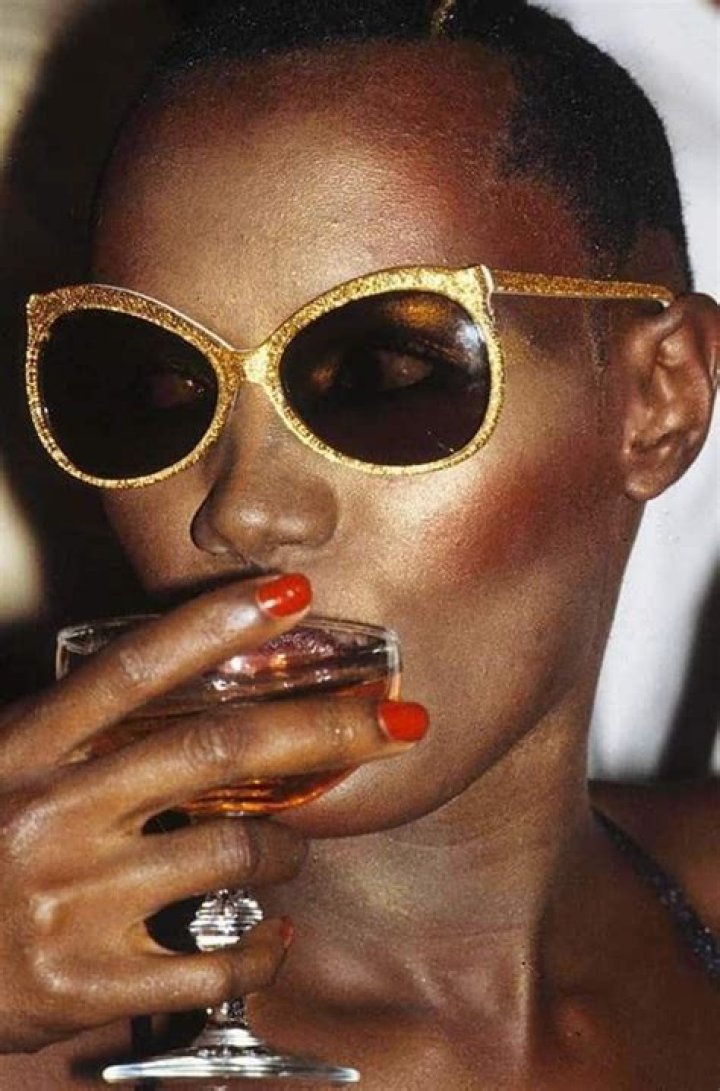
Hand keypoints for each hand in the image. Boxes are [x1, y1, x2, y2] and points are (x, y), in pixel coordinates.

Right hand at [0, 575, 426, 1052]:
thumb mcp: (4, 769)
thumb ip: (75, 730)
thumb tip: (177, 681)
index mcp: (28, 751)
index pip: (135, 669)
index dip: (218, 624)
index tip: (294, 594)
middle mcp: (55, 813)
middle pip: (217, 750)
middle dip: (327, 731)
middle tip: (400, 724)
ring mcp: (75, 898)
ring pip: (235, 851)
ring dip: (288, 848)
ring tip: (291, 848)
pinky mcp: (90, 979)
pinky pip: (220, 960)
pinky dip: (264, 948)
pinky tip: (272, 936)